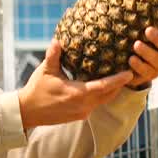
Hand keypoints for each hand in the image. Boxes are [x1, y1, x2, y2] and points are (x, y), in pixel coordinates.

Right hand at [18, 41, 133, 129]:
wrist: (27, 112)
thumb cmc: (36, 90)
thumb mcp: (45, 71)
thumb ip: (53, 56)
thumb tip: (58, 40)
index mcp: (77, 94)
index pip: (103, 87)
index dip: (118, 80)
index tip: (130, 73)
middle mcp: (83, 106)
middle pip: (108, 95)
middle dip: (119, 85)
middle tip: (129, 72)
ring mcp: (81, 113)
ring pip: (103, 101)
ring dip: (111, 91)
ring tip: (119, 79)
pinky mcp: (78, 116)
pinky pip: (95, 105)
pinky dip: (101, 96)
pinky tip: (101, 87)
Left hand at [127, 10, 157, 87]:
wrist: (131, 68)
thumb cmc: (139, 41)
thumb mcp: (140, 27)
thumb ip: (144, 13)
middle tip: (147, 30)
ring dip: (148, 53)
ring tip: (136, 45)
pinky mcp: (149, 77)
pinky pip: (146, 73)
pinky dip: (139, 66)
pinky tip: (131, 59)